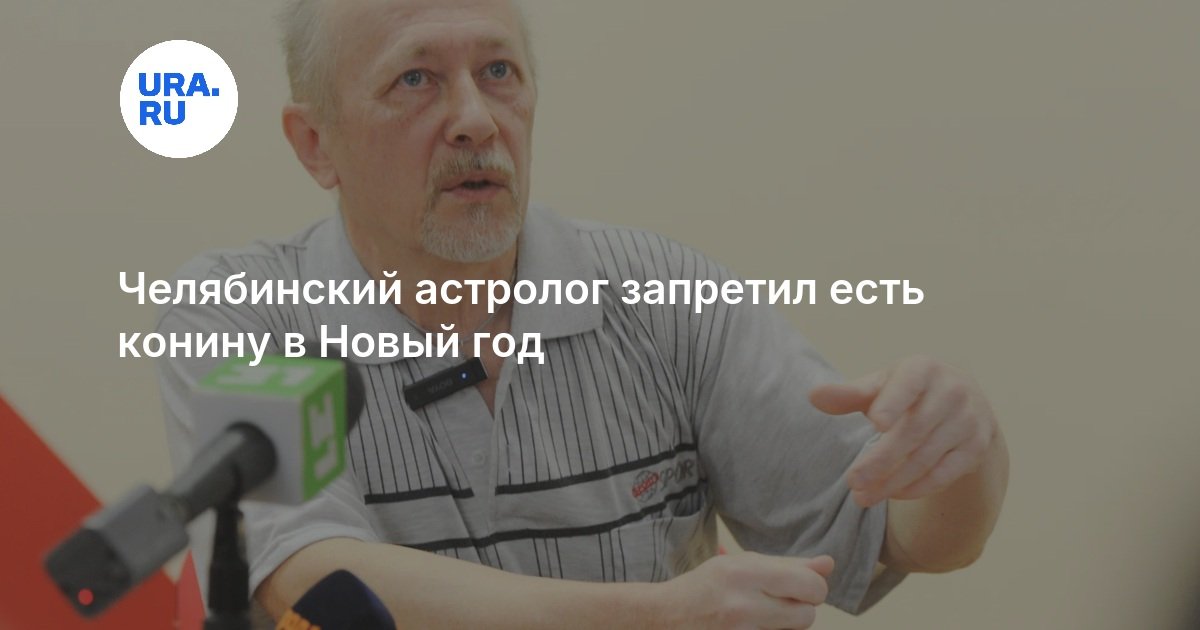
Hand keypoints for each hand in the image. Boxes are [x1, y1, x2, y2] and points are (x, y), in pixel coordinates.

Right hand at [655, 552, 833, 628]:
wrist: (668, 617)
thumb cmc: (706, 586)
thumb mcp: (742, 564)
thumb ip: (787, 565)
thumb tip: (829, 564)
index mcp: (744, 573)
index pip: (811, 586)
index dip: (812, 586)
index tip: (800, 585)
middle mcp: (743, 604)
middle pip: (807, 615)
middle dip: (800, 607)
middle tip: (778, 601)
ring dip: (787, 623)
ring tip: (762, 614)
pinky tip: (754, 625)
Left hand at [809, 355, 997, 507]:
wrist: (965, 402)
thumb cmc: (909, 391)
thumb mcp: (881, 386)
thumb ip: (848, 394)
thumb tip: (813, 396)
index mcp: (923, 369)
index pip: (907, 386)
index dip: (893, 403)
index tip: (875, 423)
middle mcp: (952, 391)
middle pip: (912, 432)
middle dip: (880, 460)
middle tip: (853, 482)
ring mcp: (968, 420)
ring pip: (926, 458)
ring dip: (893, 482)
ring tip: (863, 497)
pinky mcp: (976, 447)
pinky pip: (945, 474)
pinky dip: (917, 487)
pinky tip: (892, 494)